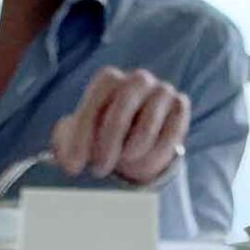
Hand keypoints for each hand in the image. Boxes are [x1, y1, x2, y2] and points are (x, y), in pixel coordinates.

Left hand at [51, 67, 188, 186]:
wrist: (133, 139)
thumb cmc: (101, 137)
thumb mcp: (79, 140)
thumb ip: (69, 147)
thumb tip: (70, 162)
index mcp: (108, 79)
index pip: (96, 101)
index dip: (83, 135)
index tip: (75, 166)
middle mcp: (137, 79)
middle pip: (121, 110)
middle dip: (108, 145)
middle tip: (99, 170)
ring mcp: (162, 90)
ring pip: (147, 127)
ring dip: (131, 153)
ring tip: (122, 163)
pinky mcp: (180, 105)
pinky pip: (171, 135)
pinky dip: (156, 154)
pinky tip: (142, 161)